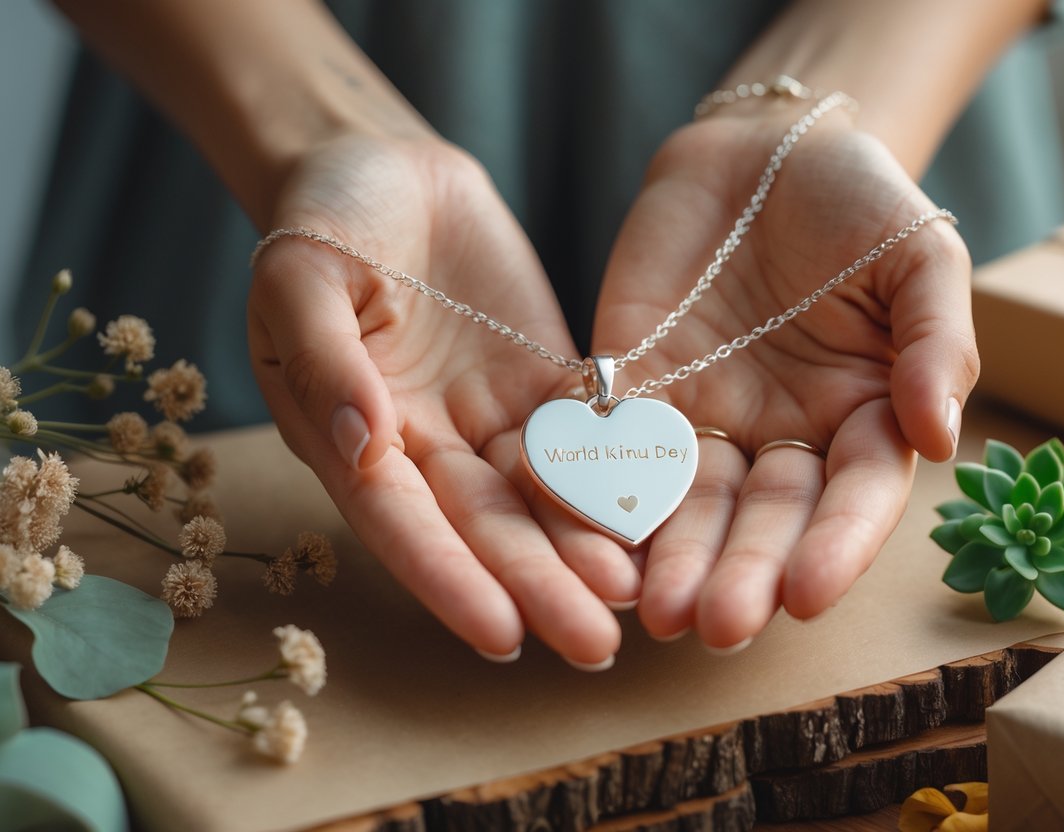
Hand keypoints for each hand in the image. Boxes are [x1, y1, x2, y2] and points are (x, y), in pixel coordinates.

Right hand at [248, 134, 639, 665]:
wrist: (386, 168)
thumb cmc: (324, 217)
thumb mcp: (301, 275)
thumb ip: (326, 357)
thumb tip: (361, 442)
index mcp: (353, 433)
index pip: (402, 520)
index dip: (449, 579)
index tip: (501, 636)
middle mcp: (426, 444)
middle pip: (485, 526)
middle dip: (537, 586)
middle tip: (596, 644)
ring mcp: (489, 417)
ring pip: (542, 495)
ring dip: (585, 546)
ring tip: (637, 594)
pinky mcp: (543, 383)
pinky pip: (585, 433)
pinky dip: (616, 471)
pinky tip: (660, 509)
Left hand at [592, 114, 977, 648]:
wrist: (762, 151)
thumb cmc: (860, 200)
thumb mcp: (921, 255)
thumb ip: (936, 342)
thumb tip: (939, 438)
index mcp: (859, 420)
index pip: (851, 498)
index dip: (833, 547)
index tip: (808, 596)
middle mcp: (780, 438)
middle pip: (762, 519)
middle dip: (741, 573)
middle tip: (716, 625)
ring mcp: (702, 419)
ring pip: (686, 502)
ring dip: (669, 557)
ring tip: (652, 609)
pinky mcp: (630, 392)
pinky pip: (609, 446)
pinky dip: (595, 485)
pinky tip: (578, 527)